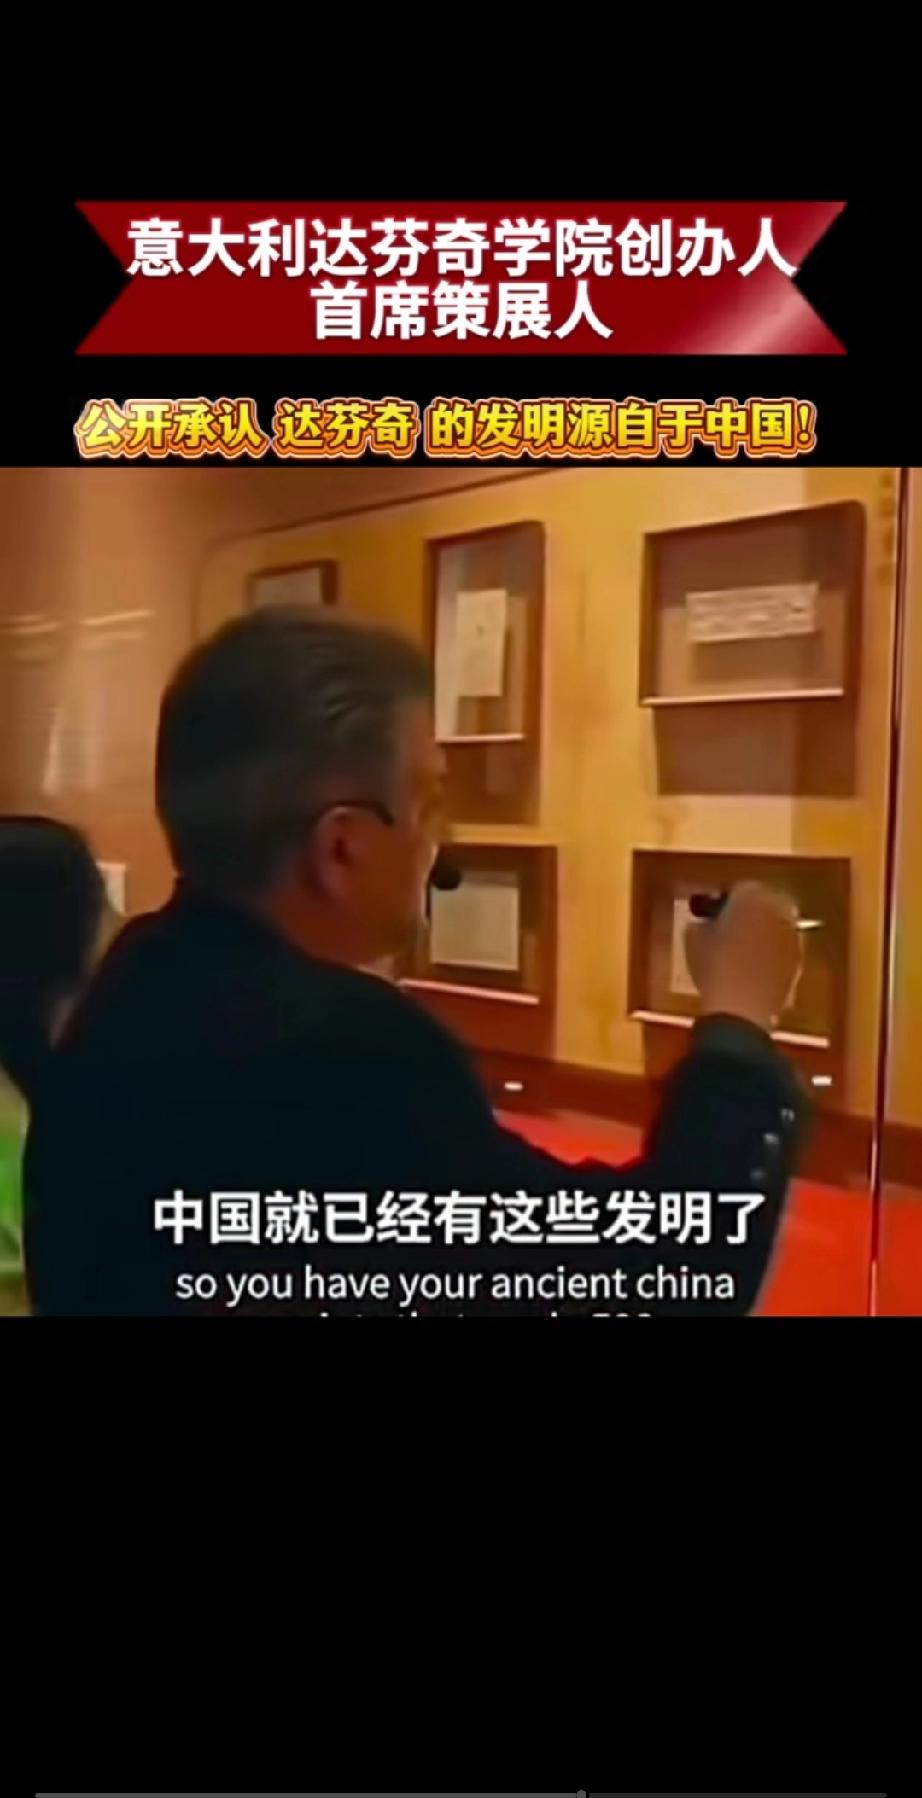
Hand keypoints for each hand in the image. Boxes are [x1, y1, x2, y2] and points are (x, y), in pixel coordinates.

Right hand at [684, 880, 803, 1033]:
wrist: (742, 1008)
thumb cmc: (713, 967)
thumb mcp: (694, 939)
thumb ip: (703, 923)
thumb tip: (706, 923)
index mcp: (751, 895)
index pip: (739, 888)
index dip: (724, 901)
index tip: (712, 914)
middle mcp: (779, 908)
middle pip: (764, 903)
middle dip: (749, 913)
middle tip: (730, 929)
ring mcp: (793, 935)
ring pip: (776, 925)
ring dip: (762, 933)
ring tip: (741, 951)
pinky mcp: (799, 960)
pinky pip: (782, 948)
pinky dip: (771, 953)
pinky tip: (754, 969)